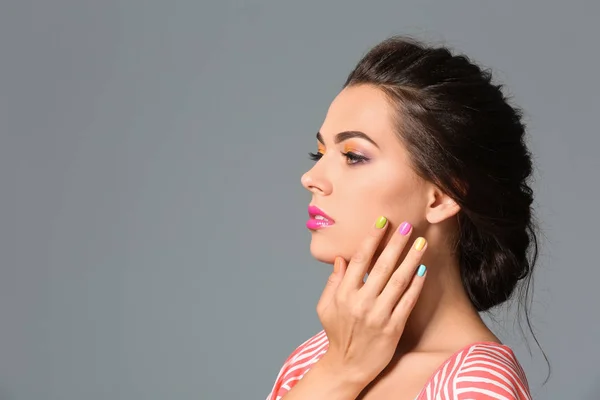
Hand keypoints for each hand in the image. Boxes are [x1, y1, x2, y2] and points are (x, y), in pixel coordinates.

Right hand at [316, 216, 427, 385]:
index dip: (372, 239)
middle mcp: (361, 303)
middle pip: (382, 266)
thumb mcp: (325, 307)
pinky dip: (415, 285)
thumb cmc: (337, 334)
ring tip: (421, 243)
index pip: (360, 260)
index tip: (382, 221)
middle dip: (396, 243)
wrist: (348, 366)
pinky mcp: (393, 328)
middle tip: (408, 225)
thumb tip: (341, 259)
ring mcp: (378, 316)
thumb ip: (333, 282)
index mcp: (344, 294)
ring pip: (398, 281)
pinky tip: (422, 271)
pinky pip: (407, 302)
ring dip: (411, 260)